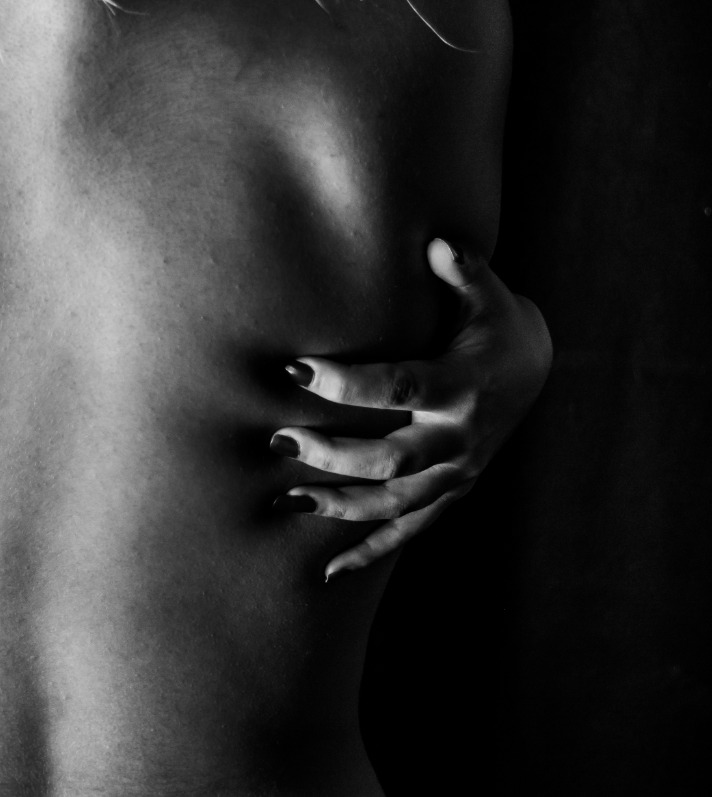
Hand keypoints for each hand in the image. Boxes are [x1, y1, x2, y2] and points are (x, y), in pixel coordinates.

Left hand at [271, 238, 551, 579]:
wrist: (535, 370)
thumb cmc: (496, 324)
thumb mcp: (488, 295)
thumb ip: (463, 271)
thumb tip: (440, 242)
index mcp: (462, 385)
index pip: (400, 387)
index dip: (348, 383)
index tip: (296, 369)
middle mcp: (460, 437)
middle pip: (392, 458)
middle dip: (333, 454)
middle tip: (279, 441)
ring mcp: (457, 473)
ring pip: (395, 503)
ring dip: (340, 506)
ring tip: (287, 502)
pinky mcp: (450, 493)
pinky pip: (409, 531)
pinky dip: (369, 553)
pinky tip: (326, 572)